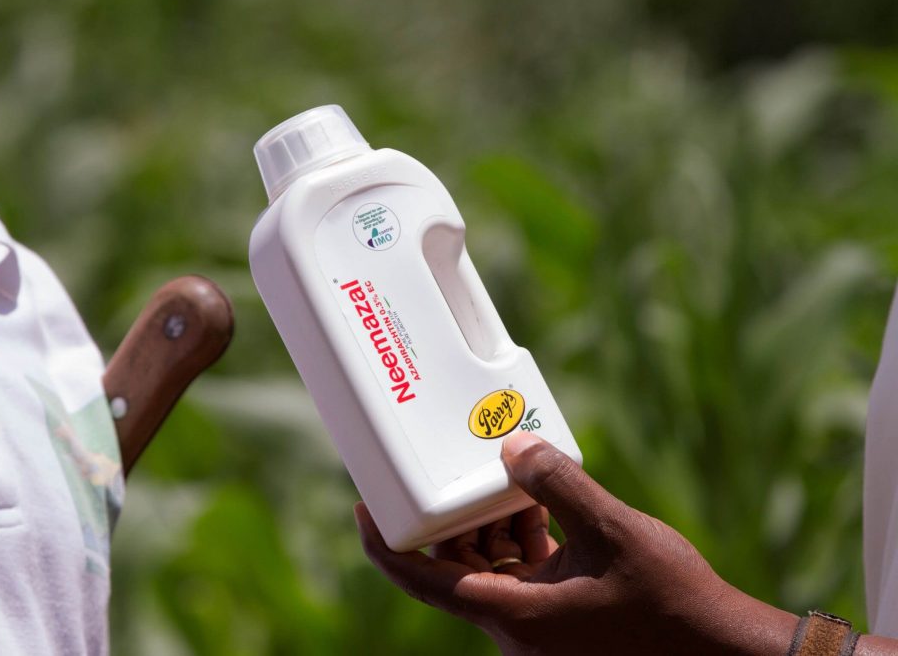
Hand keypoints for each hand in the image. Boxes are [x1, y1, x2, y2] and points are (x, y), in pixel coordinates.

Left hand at [354, 431, 799, 654]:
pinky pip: (522, 573)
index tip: (363, 507)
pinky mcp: (561, 616)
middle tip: (448, 472)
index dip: (384, 544)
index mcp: (513, 614)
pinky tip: (538, 503)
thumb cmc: (670, 602)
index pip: (422, 581)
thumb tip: (512, 447)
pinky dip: (521, 538)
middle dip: (450, 519)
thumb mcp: (613, 531)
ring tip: (500, 477)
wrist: (719, 650)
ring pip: (490, 569)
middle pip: (455, 567)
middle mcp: (515, 625)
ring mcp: (538, 624)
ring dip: (489, 525)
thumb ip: (558, 485)